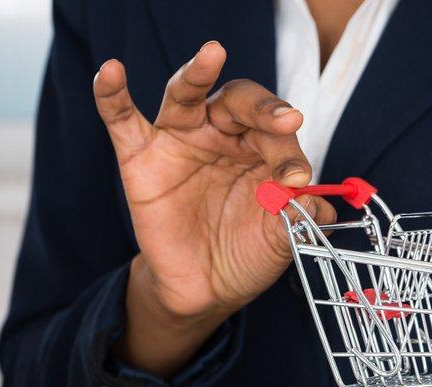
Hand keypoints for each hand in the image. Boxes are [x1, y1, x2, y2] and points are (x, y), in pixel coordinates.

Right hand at [93, 41, 335, 375]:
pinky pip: (121, 119)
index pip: (277, 132)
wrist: (206, 287)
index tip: (298, 178)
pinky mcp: (141, 158)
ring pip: (186, 95)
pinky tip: (110, 71)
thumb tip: (322, 203)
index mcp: (261, 148)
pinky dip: (112, 94)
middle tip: (284, 122)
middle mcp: (222, 135)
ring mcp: (180, 141)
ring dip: (197, 74)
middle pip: (240, 103)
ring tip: (212, 54)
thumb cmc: (247, 252)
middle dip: (263, 110)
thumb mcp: (283, 238)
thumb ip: (305, 217)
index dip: (289, 150)